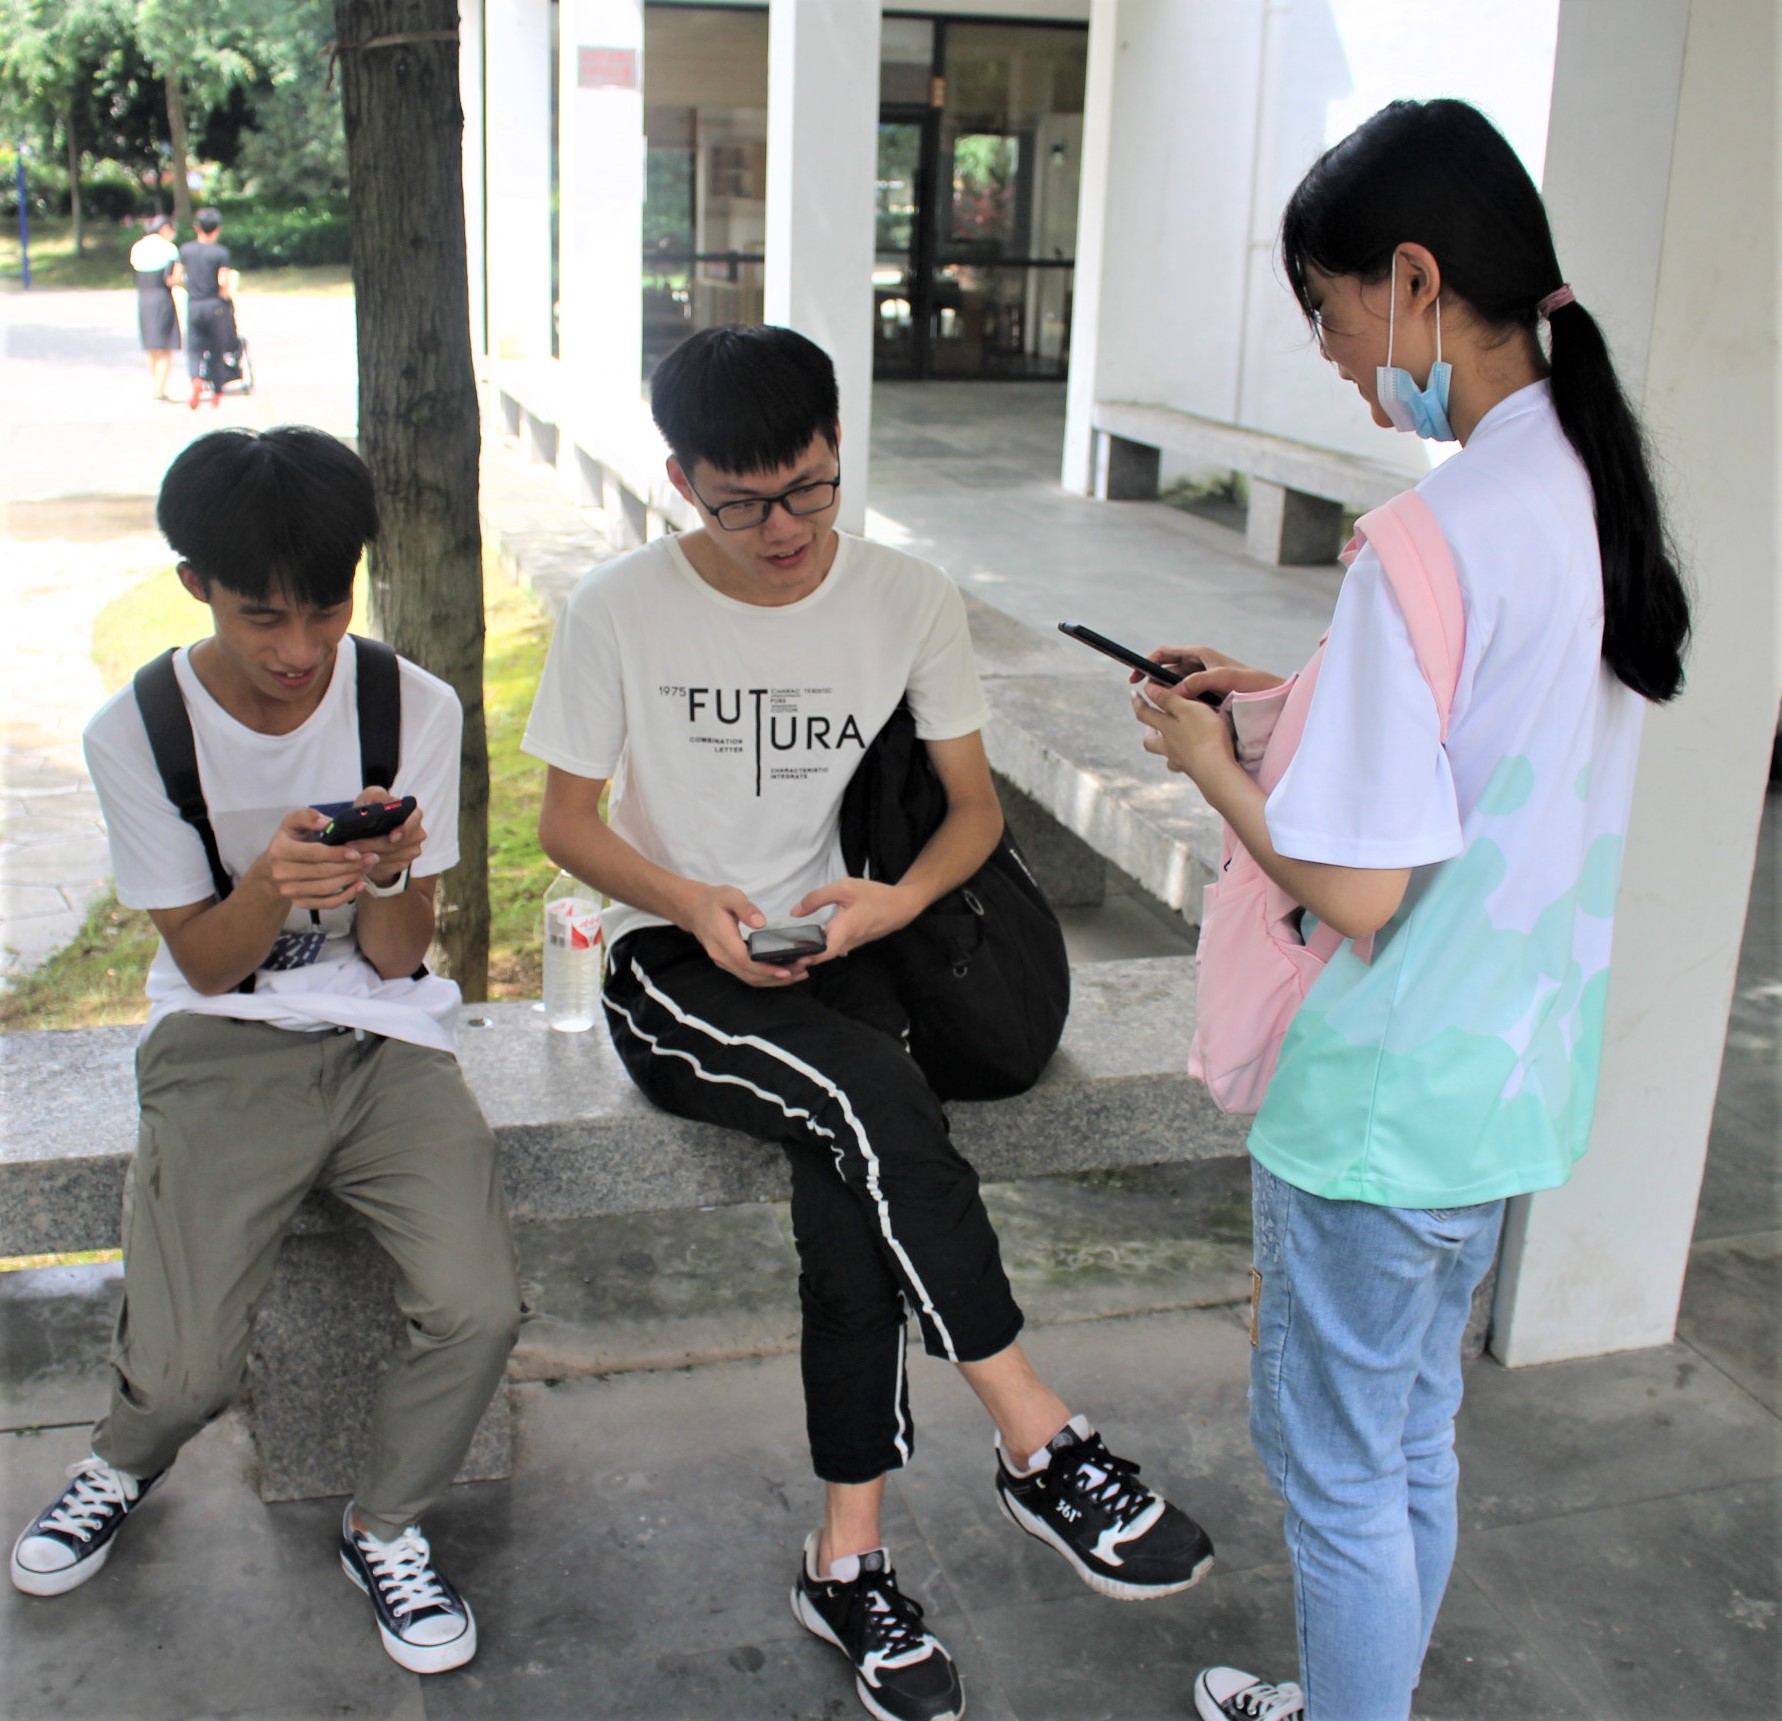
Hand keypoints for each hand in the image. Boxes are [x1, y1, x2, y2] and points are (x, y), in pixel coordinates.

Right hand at [263, 807, 373, 910]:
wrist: (274, 867)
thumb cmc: (290, 840)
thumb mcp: (293, 822)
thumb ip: (307, 816)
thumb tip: (326, 822)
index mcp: (280, 850)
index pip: (313, 853)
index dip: (336, 854)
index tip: (356, 852)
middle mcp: (281, 873)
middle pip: (322, 872)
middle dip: (350, 865)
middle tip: (370, 858)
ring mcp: (289, 891)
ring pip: (326, 888)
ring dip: (350, 879)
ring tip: (367, 868)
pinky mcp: (299, 903)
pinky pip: (326, 904)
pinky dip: (346, 896)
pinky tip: (360, 886)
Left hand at [348, 786, 427, 887]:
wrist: (370, 832)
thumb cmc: (372, 812)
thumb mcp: (371, 798)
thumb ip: (375, 796)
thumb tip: (378, 808)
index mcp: (413, 814)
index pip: (415, 818)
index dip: (405, 828)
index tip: (392, 837)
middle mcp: (417, 833)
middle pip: (400, 843)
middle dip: (375, 845)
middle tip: (352, 844)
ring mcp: (412, 850)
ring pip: (392, 857)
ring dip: (370, 855)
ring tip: (351, 851)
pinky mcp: (403, 863)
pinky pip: (388, 866)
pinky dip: (373, 864)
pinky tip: (360, 859)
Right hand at [684, 884, 807, 987]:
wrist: (693, 908)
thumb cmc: (713, 901)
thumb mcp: (730, 896)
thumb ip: (745, 908)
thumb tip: (760, 922)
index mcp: (722, 940)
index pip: (745, 961)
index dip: (766, 969)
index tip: (786, 970)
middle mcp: (722, 956)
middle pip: (750, 975)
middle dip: (776, 977)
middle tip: (802, 971)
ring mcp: (724, 962)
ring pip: (750, 978)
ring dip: (773, 980)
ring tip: (798, 975)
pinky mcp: (728, 962)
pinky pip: (747, 975)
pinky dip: (766, 977)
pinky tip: (783, 973)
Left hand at [789, 878, 913, 964]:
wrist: (901, 906)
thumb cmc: (874, 896)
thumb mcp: (844, 888)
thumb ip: (817, 898)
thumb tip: (795, 912)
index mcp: (843, 930)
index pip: (821, 954)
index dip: (804, 957)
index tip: (789, 955)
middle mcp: (846, 943)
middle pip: (820, 956)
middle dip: (801, 956)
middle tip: (781, 953)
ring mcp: (850, 945)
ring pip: (826, 953)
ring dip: (810, 952)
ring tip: (790, 948)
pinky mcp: (853, 942)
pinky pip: (834, 947)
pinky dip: (821, 947)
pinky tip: (809, 940)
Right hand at [1129, 645, 1283, 706]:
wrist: (1273, 696)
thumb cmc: (1253, 683)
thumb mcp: (1225, 678)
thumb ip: (1199, 681)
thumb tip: (1175, 692)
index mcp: (1200, 654)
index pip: (1164, 653)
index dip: (1146, 663)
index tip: (1134, 677)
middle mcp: (1199, 665)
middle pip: (1166, 670)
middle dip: (1153, 682)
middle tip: (1144, 698)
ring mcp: (1202, 680)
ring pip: (1174, 686)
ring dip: (1165, 695)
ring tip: (1159, 709)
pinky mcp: (1207, 694)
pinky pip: (1185, 697)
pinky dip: (1177, 703)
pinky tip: (1175, 716)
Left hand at [1131, 680, 1240, 788]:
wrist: (1217, 771)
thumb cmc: (1205, 736)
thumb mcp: (1187, 709)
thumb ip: (1168, 699)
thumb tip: (1148, 689)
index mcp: (1166, 728)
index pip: (1145, 714)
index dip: (1138, 702)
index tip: (1134, 694)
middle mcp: (1169, 747)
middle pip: (1150, 741)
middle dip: (1149, 731)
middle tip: (1152, 724)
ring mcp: (1180, 761)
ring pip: (1166, 755)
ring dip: (1165, 746)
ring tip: (1172, 739)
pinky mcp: (1194, 771)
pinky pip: (1182, 765)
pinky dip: (1182, 759)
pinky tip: (1188, 755)